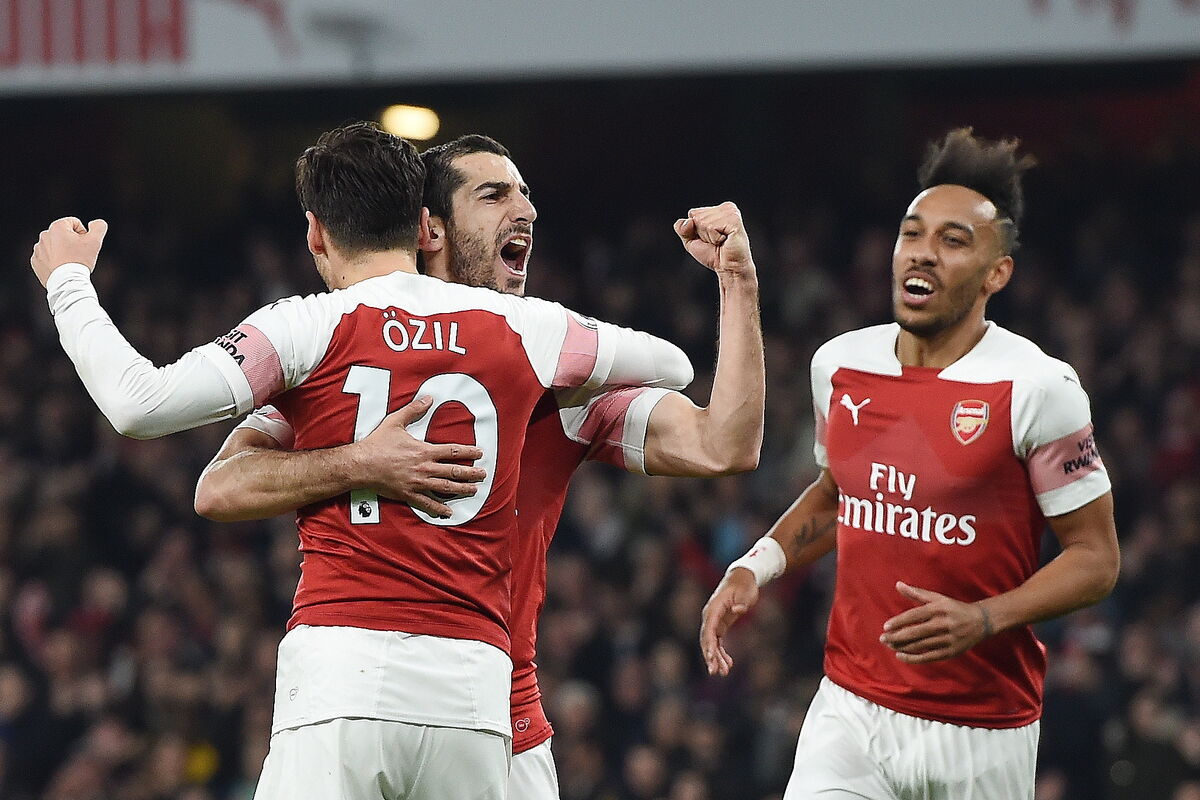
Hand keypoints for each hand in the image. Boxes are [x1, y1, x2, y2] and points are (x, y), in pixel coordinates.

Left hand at [31, 217, 108, 286]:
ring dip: (63, 252)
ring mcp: (38, 249)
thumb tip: (96, 223)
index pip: (75, 223)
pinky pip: (47, 258)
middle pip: (64, 235)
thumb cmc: (80, 260)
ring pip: (55, 247)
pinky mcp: (36, 261)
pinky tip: (61, 268)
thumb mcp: (95, 241)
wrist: (67, 282)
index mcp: (57, 227)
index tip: (84, 246)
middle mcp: (44, 235)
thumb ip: (99, 227)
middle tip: (78, 255)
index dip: (84, 234)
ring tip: (69, 263)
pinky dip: (54, 262)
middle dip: (72, 243)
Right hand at [352, 395, 486, 518]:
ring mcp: (417, 483)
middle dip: (471, 473)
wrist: (361, 464)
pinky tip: (449, 512)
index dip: (468, 452)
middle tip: (483, 474)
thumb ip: (413, 410)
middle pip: (454, 471)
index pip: (452, 451)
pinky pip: (427, 504)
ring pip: (445, 488)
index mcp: (424, 451)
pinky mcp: (408, 494)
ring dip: (461, 490)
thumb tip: (428, 398)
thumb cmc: (377, 444)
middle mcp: (424, 468)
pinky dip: (439, 509)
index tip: (479, 453)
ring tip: (474, 491)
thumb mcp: (395, 422)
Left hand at [674, 202, 754, 278]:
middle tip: (716, 242)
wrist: (729, 268)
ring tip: (721, 242)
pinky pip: (712, 227)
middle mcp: (726, 208)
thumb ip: (682, 229)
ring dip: (709, 237)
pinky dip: (714, 238)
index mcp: (718, 209)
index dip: (695, 230)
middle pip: (696, 217)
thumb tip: (687, 221)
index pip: (693, 213)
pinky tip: (725, 240)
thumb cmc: (714, 255)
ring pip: (703, 221)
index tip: (709, 238)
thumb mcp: (691, 241)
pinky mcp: (734, 220)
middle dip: (702, 234)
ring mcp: (731, 212)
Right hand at [699, 566, 758, 676]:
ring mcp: (714, 621)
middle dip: (710, 656)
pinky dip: (721, 653)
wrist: (742, 578)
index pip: (709, 629)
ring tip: (724, 673)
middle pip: (706, 639)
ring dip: (716, 658)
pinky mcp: (719, 624)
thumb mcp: (746, 593)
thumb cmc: (745, 585)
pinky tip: (728, 664)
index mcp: (714, 608)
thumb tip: (738, 610)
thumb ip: (742, 602)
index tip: (711, 658)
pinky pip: (717, 642)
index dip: (709, 645)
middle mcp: (710, 615)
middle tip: (715, 672)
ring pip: (711, 643)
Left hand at [879, 581, 993, 663]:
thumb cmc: (953, 608)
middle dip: (897, 636)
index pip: (914, 616)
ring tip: (889, 645)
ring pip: (920, 645)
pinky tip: (900, 655)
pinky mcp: (950, 652)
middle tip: (882, 638)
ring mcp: (947, 639)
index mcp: (938, 609)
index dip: (899, 621)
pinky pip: (928, 657)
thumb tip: (897, 584)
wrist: (980, 622)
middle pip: (915, 632)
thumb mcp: (937, 598)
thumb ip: (916, 593)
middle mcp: (943, 624)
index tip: (885, 626)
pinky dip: (913, 658)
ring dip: (902, 646)